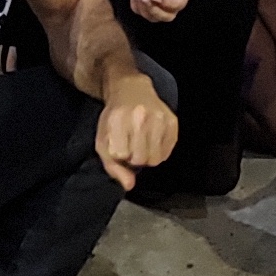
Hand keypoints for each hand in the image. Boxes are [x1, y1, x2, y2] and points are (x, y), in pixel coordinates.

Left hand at [93, 74, 179, 190]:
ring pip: (155, 159)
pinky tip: (152, 140)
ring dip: (147, 156)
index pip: (120, 155)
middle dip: (134, 157)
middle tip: (131, 145)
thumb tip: (129, 185)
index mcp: (118, 120)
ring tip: (142, 144)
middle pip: (140, 159)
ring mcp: (158, 118)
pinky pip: (168, 152)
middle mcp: (140, 117)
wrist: (131, 90)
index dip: (119, 154)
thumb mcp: (103, 139)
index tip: (118, 144)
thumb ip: (112, 165)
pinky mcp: (172, 121)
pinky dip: (160, 151)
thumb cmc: (114, 118)